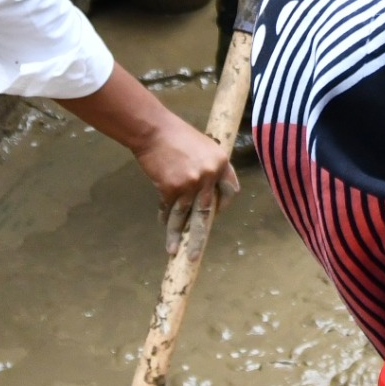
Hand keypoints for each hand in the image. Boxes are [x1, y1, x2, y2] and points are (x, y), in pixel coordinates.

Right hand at [135, 111, 240, 246]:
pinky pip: (168, 209)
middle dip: (199, 238)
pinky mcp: (172, 188)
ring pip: (184, 216)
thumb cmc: (177, 136)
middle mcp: (209, 175)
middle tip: (194, 255)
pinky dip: (164, 217)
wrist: (154, 130)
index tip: (214, 213)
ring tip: (172, 250)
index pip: (230, 191)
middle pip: (207, 212)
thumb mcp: (204, 147)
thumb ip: (210, 169)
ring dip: (176, 234)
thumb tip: (208, 194)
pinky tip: (162, 223)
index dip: (223, 204)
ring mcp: (191, 183)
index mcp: (222, 162)